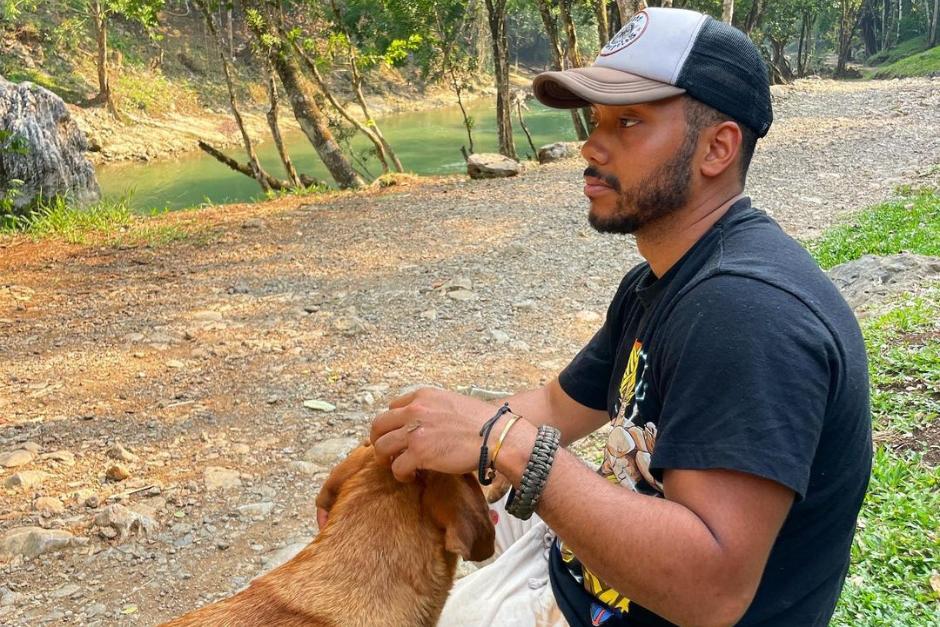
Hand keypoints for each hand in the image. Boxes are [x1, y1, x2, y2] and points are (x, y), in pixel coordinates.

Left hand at [371, 387, 498, 481]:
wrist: (496, 436)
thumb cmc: (484, 422)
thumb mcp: (454, 403)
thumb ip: (434, 409)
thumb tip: (428, 424)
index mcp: (423, 396)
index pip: (393, 407)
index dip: (392, 423)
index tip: (397, 434)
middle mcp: (415, 410)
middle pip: (379, 425)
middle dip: (378, 440)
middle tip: (386, 452)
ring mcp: (415, 432)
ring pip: (381, 447)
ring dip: (385, 459)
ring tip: (396, 466)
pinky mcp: (419, 453)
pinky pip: (397, 467)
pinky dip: (401, 474)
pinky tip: (410, 476)